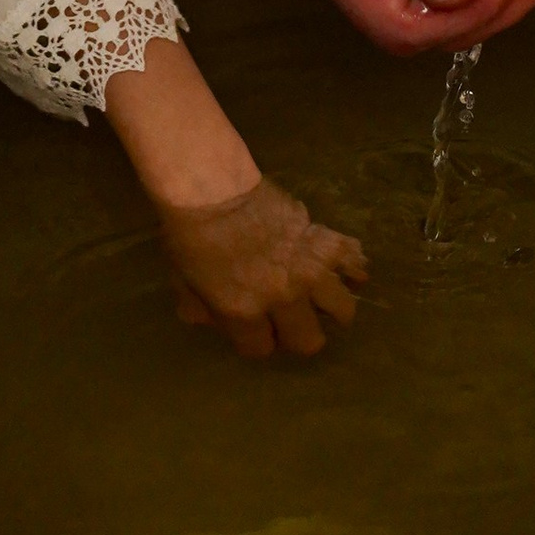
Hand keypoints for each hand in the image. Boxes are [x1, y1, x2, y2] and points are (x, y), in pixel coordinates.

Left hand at [158, 177, 367, 360]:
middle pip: (308, 340)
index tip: (256, 330)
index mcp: (243, 312)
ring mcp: (307, 269)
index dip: (258, 341)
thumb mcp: (182, 280)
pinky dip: (353, 267)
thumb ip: (200, 308)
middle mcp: (282, 298)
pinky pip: (352, 261)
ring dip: (334, 309)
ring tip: (325, 301)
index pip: (262, 349)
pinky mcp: (322, 239)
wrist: (211, 185)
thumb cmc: (188, 230)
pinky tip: (349, 270)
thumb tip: (215, 321)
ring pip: (341, 307)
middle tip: (292, 322)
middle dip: (299, 336)